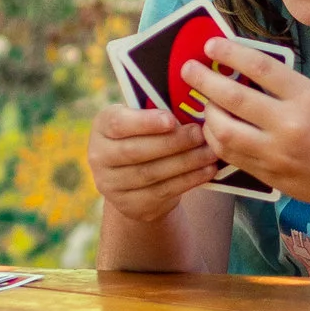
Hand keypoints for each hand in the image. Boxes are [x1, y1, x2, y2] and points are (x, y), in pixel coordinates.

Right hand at [87, 104, 218, 221]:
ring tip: (210, 152)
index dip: (144, 122)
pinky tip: (207, 170)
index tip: (171, 120)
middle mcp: (99, 156)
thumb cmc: (146, 136)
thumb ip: (159, 112)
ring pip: (151, 173)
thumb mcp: (145, 120)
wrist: (135, 179)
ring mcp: (111, 184)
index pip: (118, 124)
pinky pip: (162, 191)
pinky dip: (188, 180)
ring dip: (186, 162)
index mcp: (102, 126)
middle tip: (200, 134)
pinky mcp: (130, 205)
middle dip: (172, 142)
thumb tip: (191, 105)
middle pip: (136, 151)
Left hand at [181, 37, 309, 209]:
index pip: (261, 68)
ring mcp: (278, 155)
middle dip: (205, 81)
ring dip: (208, 114)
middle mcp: (291, 126)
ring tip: (204, 103)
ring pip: (225, 132)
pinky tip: (215, 128)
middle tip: (189, 70)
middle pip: (234, 99)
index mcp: (308, 98)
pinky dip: (217, 140)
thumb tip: (242, 70)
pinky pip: (232, 156)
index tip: (211, 45)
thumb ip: (285, 87)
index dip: (231, 53)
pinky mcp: (270, 176)